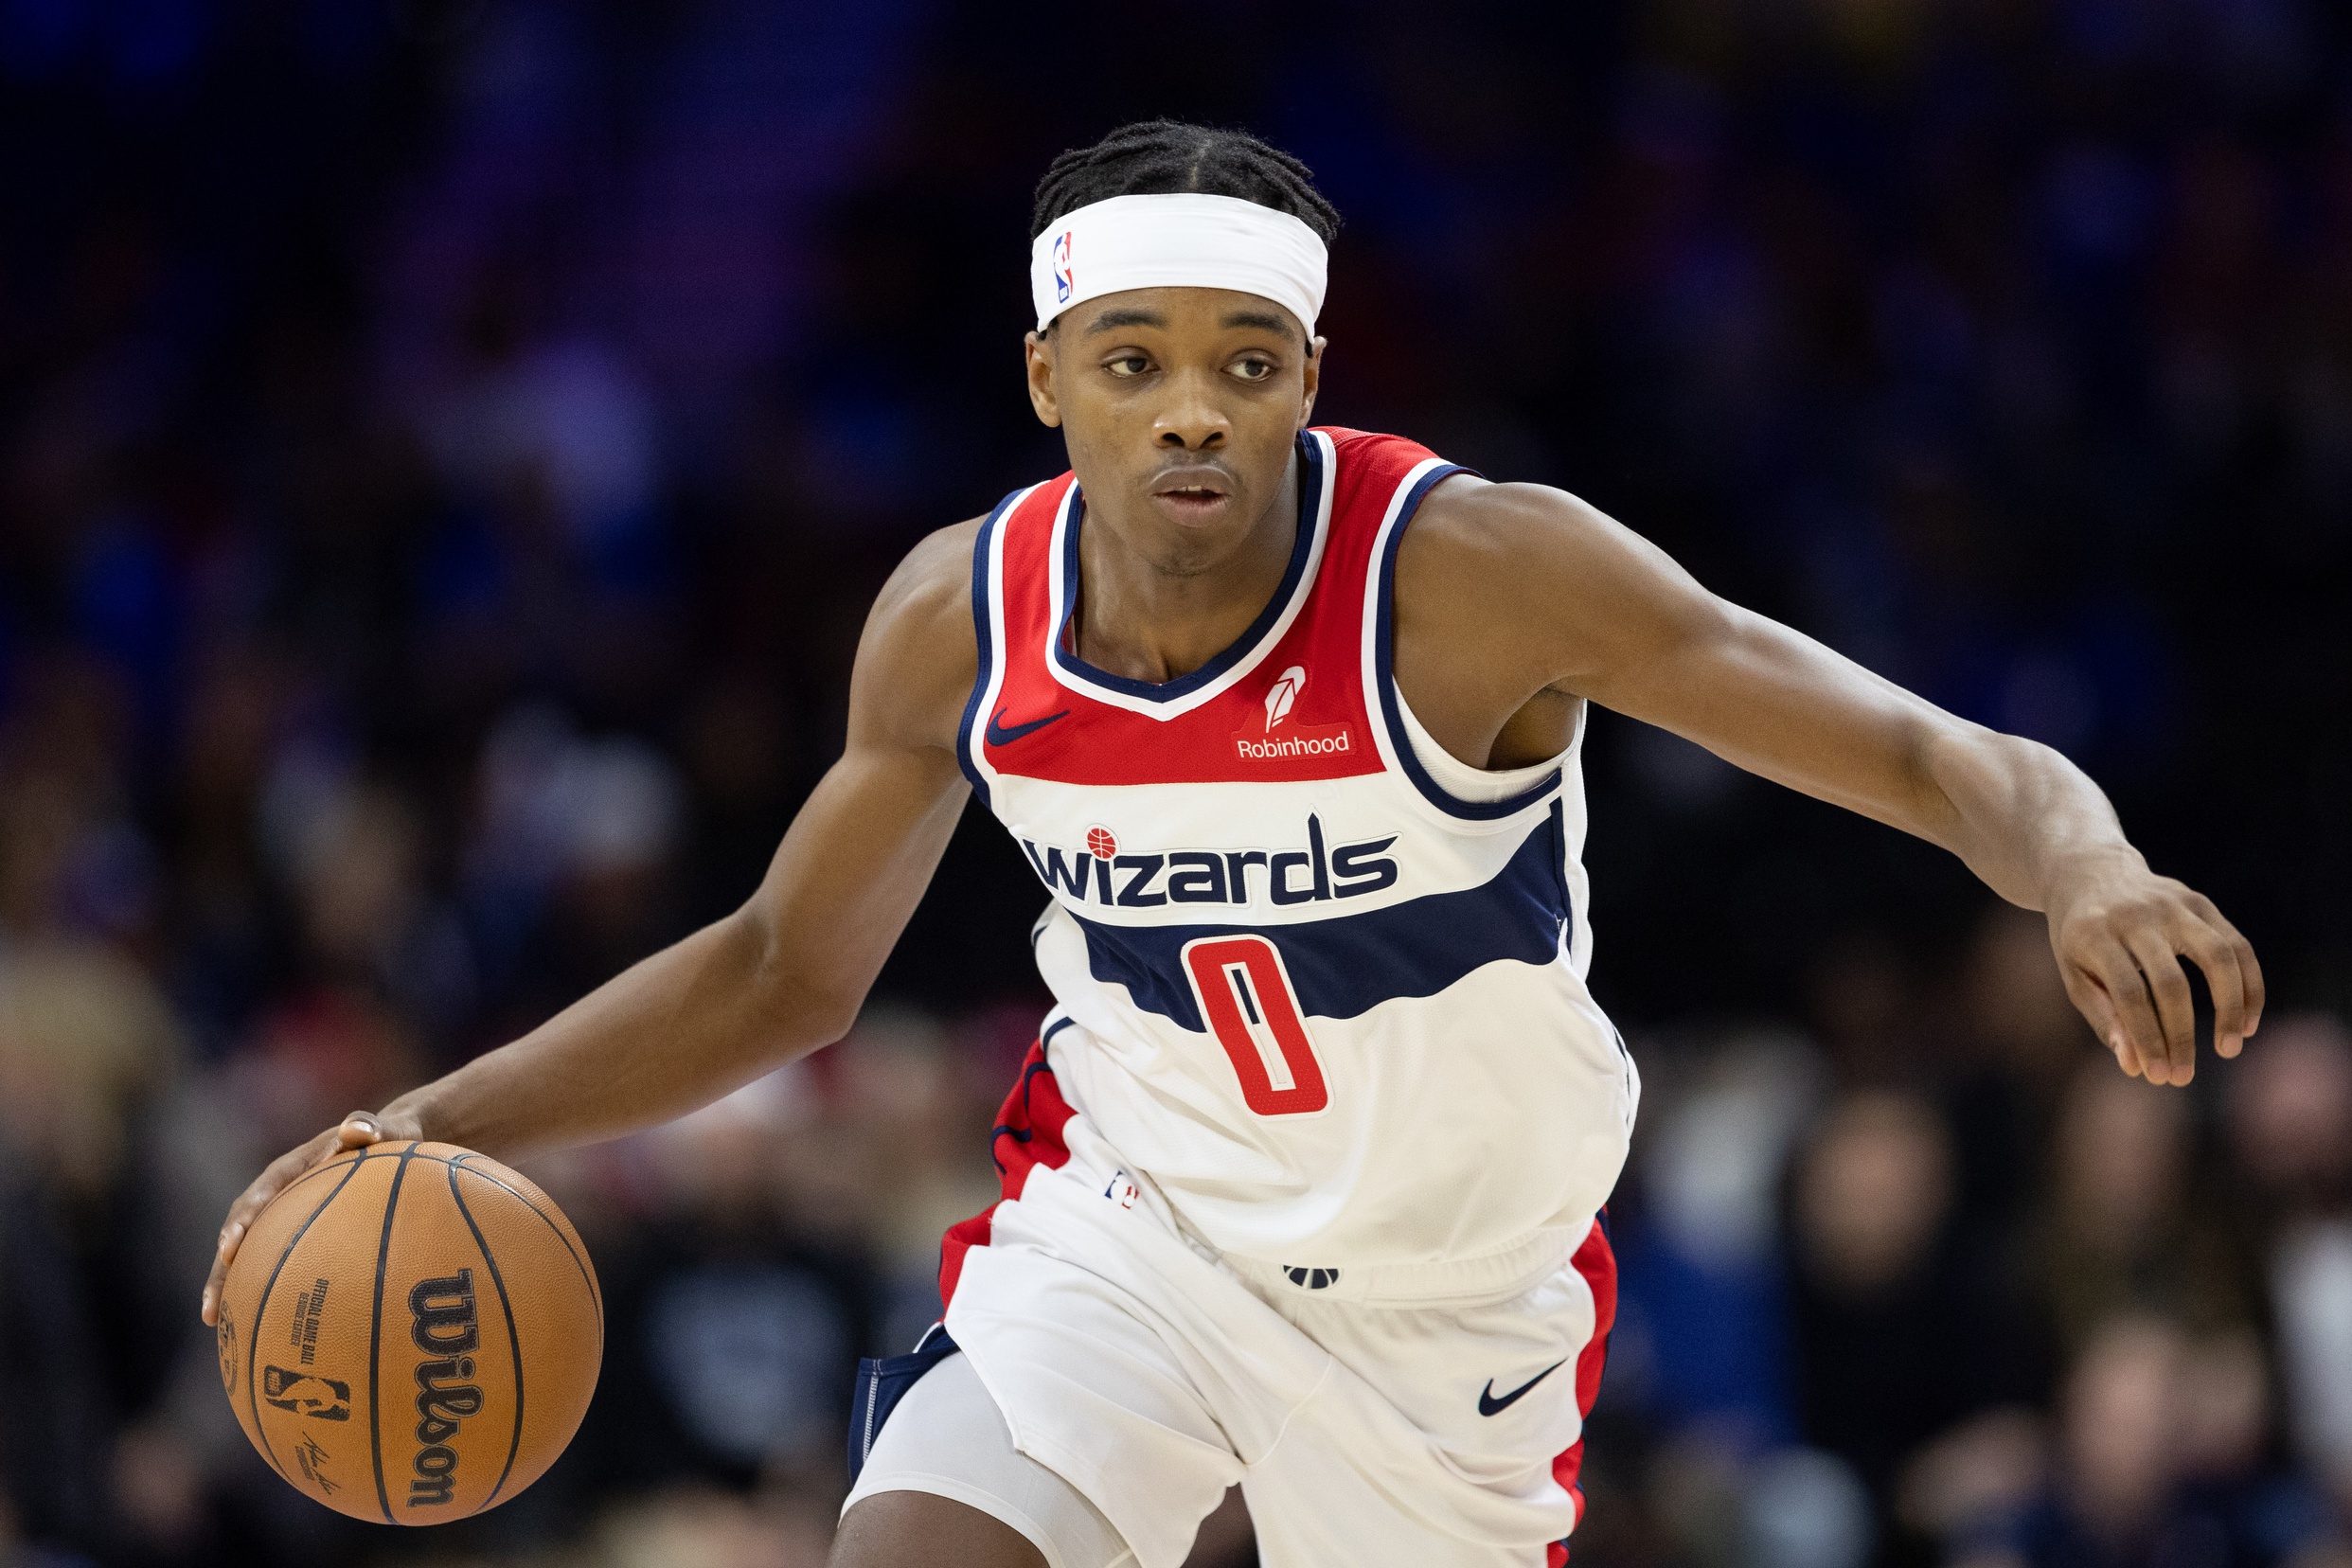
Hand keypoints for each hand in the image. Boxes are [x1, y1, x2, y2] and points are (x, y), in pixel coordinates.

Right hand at [199, 1108, 421, 1324]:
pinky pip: (273, 1261)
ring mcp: (283, 1214)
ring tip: (210, 1320)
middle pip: (240, 1230)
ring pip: (247, 1252)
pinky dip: (261, 1287)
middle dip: (220, 1266)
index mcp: (293, 1167)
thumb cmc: (392, 1137)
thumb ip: (373, 1126)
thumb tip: (358, 1129)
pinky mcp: (295, 1232)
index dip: (242, 1220)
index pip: (260, 1193)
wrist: (393, 1142)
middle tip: (210, 1301)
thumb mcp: (388, 1128)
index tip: (229, 1248)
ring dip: (227, 1283)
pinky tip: (253, 1324)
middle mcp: (278, 1193)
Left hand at [2048, 858, 2262, 1085]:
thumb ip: (2103, 1017)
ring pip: (2218, 956)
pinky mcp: (2199, 901)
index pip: (2129, 994)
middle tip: (2184, 1076)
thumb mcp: (2074, 973)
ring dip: (2231, 1007)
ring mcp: (2172, 904)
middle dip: (2181, 1035)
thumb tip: (2135, 1065)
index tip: (2157, 1075)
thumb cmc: (2078, 936)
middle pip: (2171, 982)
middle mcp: (2136, 915)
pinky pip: (2236, 944)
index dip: (2147, 1038)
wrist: (2087, 870)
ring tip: (2229, 1047)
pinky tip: (2248, 1021)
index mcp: (2095, 934)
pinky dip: (2249, 984)